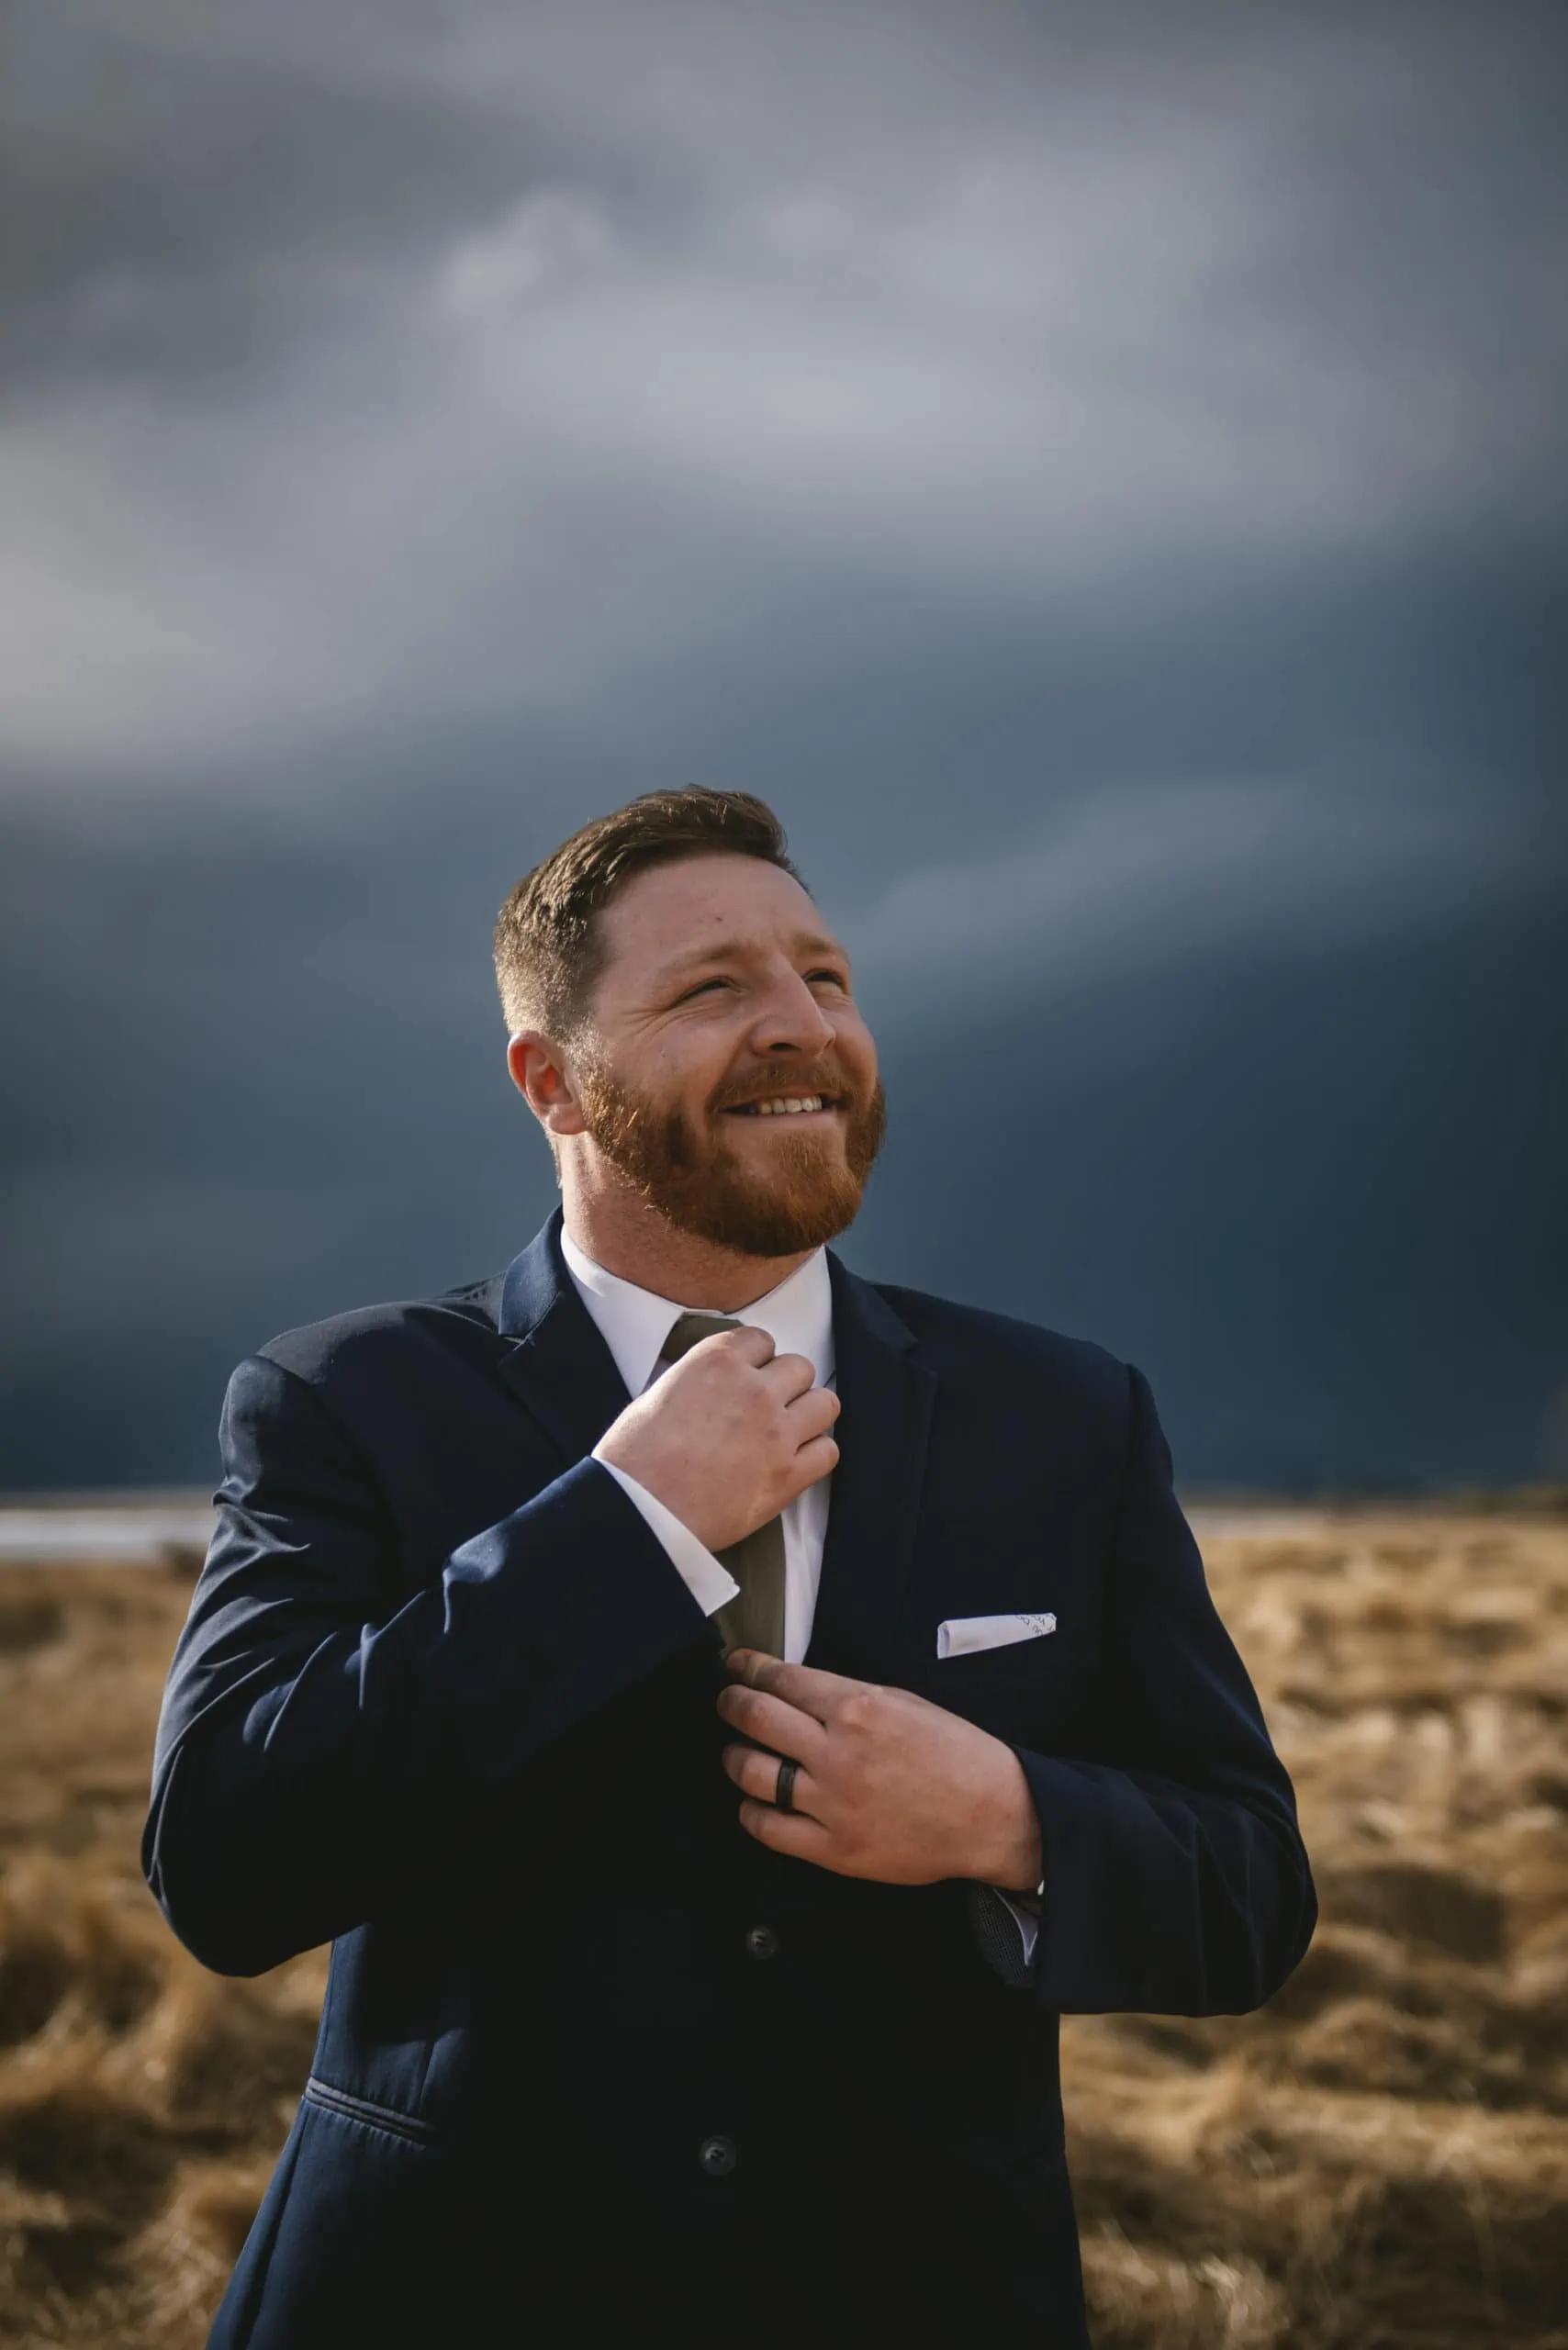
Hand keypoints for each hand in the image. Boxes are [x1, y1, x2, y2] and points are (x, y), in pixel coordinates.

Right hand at [595, 1328, 839, 1551]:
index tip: (751, 1375)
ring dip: (809, 1414)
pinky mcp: (789, 1475)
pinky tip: (795, 1462)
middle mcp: (754, 1389)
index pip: (761, 1340)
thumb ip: (697, 1380)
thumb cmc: (634, 1459)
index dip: (757, 1360)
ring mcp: (777, 1432)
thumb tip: (712, 1385)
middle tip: (768, 1407)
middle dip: (786, 1385)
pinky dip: (815, 1455)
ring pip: (824, 1404)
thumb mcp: (657, 1395)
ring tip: (789, 1431)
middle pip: (800, 1368)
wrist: (639, 1510)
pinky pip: (828, 1452)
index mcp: (717, 1361)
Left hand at [715, 1650, 1043, 1892]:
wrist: (990, 1814)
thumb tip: (794, 1689)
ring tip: (735, 1751)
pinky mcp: (834, 1849)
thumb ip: (845, 1696)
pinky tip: (753, 1802)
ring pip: (751, 1773)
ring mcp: (833, 1803)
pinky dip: (750, 1811)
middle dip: (730, 1703)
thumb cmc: (954, 1753)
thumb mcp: (903, 1701)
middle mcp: (838, 1752)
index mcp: (858, 1708)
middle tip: (726, 1701)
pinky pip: (768, 1829)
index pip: (780, 1679)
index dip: (748, 1669)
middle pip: (755, 1718)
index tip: (736, 1667)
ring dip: (733, 1756)